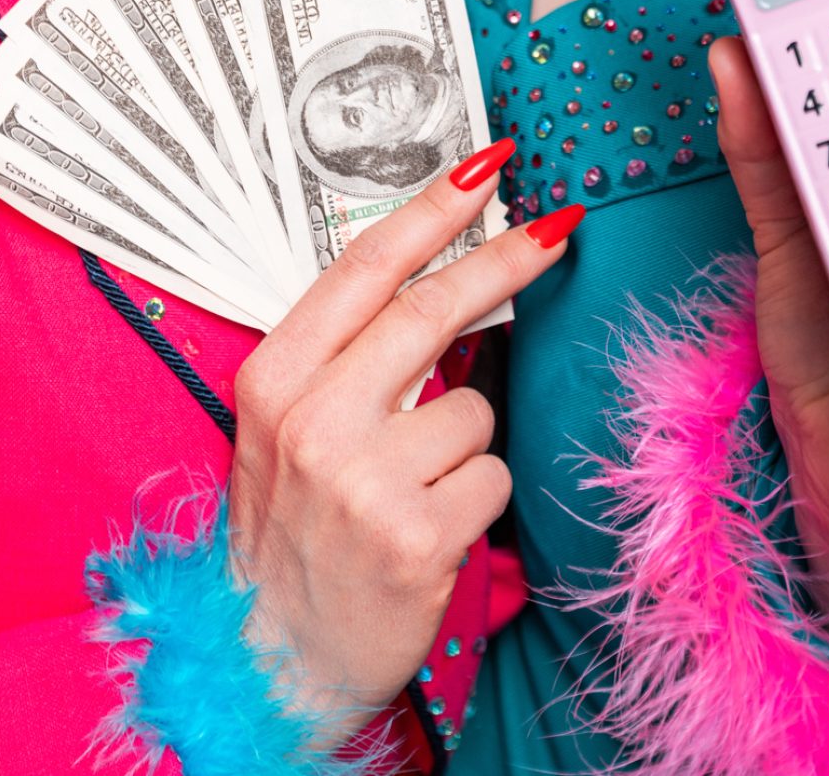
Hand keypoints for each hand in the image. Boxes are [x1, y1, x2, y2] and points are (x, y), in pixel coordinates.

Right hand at [228, 141, 579, 741]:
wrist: (269, 661)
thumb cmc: (289, 532)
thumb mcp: (284, 429)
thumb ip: (345, 359)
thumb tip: (445, 289)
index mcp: (272, 379)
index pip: (364, 269)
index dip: (432, 210)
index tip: (485, 167)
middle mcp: (312, 420)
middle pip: (432, 310)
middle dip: (505, 261)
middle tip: (558, 229)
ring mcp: (363, 480)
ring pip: (472, 409)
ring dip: (463, 443)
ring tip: (413, 489)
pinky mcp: (417, 537)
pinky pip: (490, 475)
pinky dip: (475, 498)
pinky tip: (431, 529)